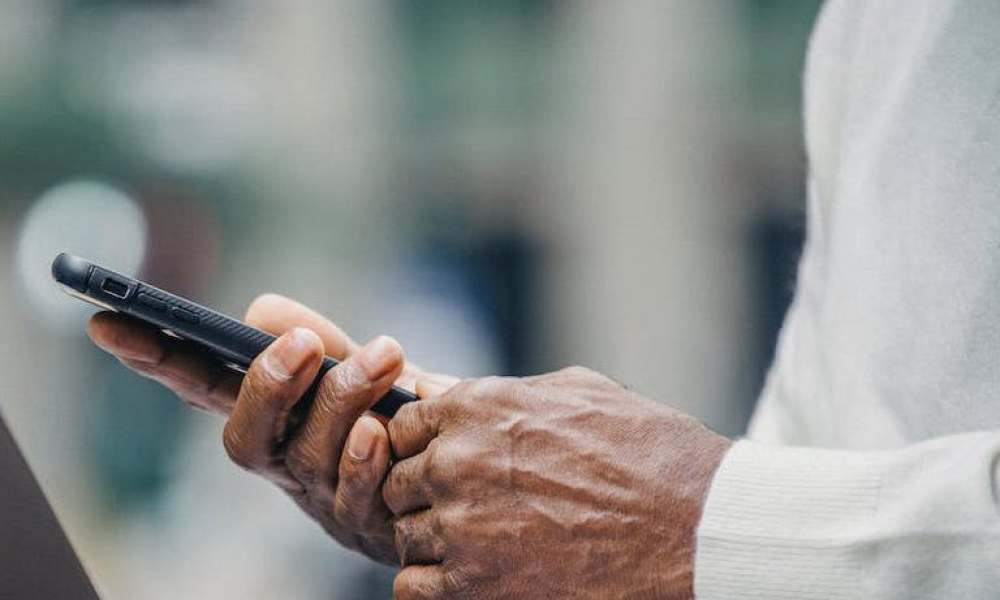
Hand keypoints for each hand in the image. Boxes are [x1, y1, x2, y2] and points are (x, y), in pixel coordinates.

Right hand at [87, 293, 456, 564]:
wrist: (462, 468)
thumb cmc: (402, 411)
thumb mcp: (362, 366)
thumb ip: (320, 339)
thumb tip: (262, 315)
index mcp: (273, 415)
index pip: (201, 387)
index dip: (154, 358)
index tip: (106, 321)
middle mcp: (285, 460)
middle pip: (244, 438)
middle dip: (265, 385)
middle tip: (300, 340)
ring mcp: (323, 496)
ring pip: (306, 457)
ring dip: (342, 397)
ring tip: (384, 353)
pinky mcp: (368, 522)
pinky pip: (358, 493)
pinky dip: (370, 457)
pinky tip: (388, 427)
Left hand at [383, 367, 730, 598]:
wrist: (695, 526)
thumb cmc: (647, 451)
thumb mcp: (575, 394)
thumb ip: (497, 394)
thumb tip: (438, 389)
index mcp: (478, 408)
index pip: (404, 426)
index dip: (423, 446)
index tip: (445, 463)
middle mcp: (458, 462)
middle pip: (398, 483)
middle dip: (425, 494)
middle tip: (467, 509)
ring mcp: (463, 527)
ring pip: (404, 536)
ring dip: (433, 542)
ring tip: (482, 545)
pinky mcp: (477, 587)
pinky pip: (413, 587)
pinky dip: (436, 585)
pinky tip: (476, 576)